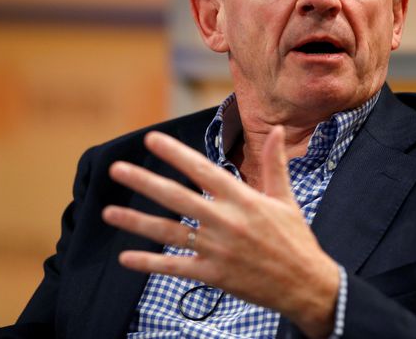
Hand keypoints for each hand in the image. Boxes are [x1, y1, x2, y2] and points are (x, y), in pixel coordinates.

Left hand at [102, 128, 339, 337]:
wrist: (306, 285)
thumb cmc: (295, 238)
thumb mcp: (285, 198)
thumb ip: (274, 163)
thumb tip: (274, 130)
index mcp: (242, 199)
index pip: (202, 170)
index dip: (175, 154)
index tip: (152, 140)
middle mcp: (226, 221)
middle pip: (177, 197)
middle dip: (144, 181)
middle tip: (117, 168)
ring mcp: (217, 249)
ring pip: (169, 232)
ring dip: (136, 221)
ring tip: (108, 212)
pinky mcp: (213, 275)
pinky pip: (175, 267)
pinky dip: (150, 263)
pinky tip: (126, 257)